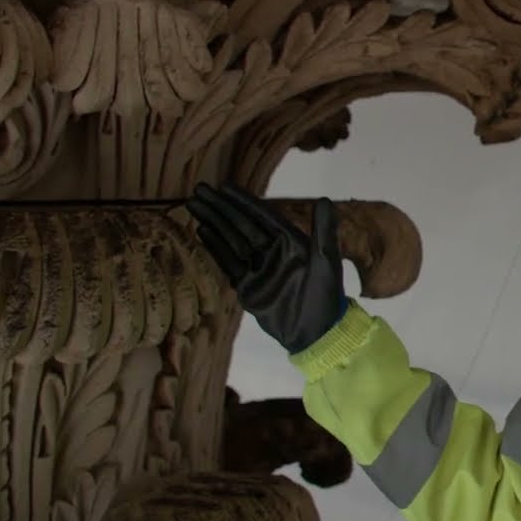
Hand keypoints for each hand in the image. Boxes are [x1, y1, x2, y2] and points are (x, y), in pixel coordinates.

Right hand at [185, 182, 346, 353]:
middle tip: (198, 189)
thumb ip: (324, 231)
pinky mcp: (247, 286)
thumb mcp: (326, 262)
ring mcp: (258, 268)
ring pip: (231, 240)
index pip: (261, 216)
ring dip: (214, 223)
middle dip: (220, 208)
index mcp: (290, 241)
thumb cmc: (323, 296)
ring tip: (194, 206)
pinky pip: (229, 262)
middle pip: (241, 224)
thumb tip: (325, 199)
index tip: (223, 186)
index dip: (242, 201)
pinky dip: (216, 247)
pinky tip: (202, 231)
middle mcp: (272, 250)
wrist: (314, 334)